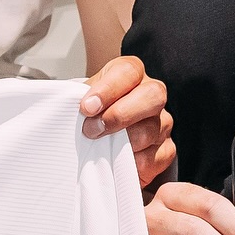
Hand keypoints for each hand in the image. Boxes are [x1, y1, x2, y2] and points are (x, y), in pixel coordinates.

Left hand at [81, 55, 174, 189]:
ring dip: (120, 143)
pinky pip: (154, 158)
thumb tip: (68, 109)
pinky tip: (116, 162)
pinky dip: (131, 163)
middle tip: (93, 130)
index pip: (128, 72)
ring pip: (150, 130)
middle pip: (153, 95)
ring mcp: (163, 122)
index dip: (107, 90)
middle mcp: (152, 94)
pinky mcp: (166, 149)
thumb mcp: (81, 99)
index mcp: (131, 74)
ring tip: (100, 148)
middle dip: (120, 115)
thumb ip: (78, 100)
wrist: (101, 137)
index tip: (87, 108)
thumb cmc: (91, 114)